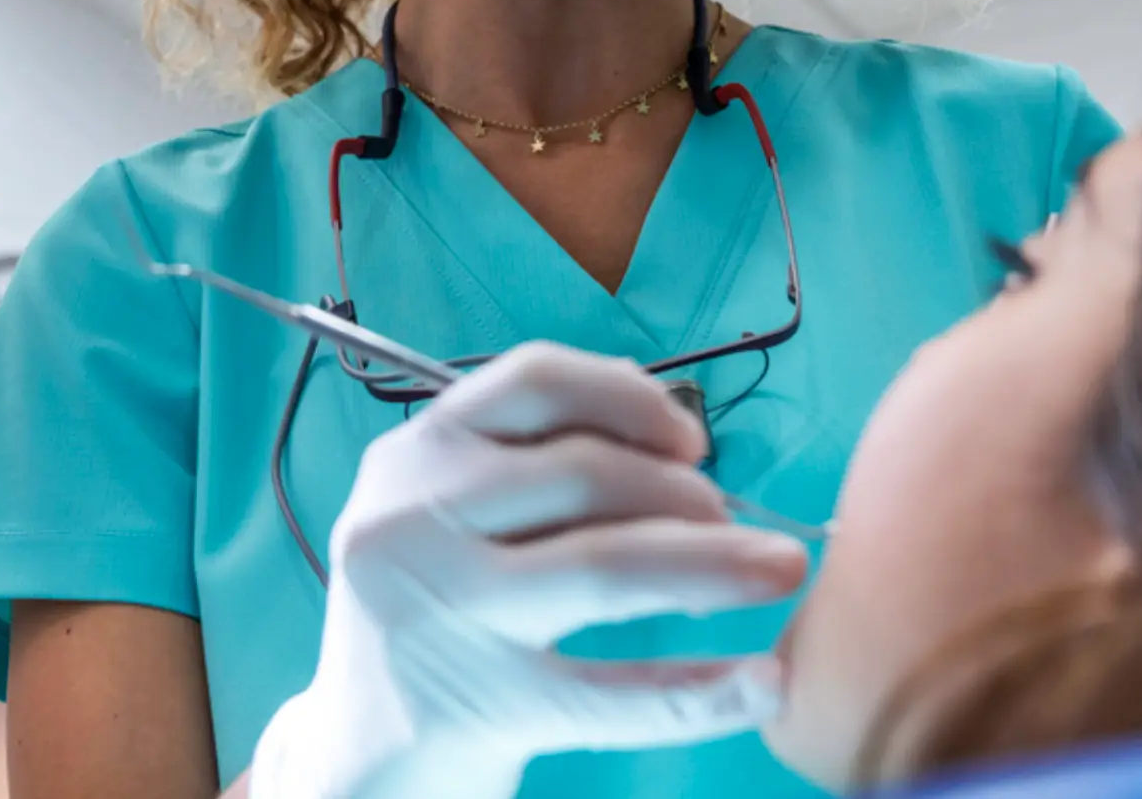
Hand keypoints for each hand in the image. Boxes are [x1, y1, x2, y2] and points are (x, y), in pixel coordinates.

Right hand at [247, 343, 808, 798]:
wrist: (360, 758)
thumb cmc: (432, 611)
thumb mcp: (443, 514)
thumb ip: (527, 461)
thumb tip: (671, 424)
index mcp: (413, 455)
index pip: (533, 382)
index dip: (630, 397)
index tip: (691, 441)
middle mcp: (414, 521)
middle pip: (586, 475)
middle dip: (685, 494)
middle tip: (735, 525)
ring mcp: (444, 615)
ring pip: (607, 569)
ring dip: (715, 563)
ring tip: (782, 570)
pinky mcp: (481, 706)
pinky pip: (616, 693)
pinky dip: (704, 690)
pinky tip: (766, 685)